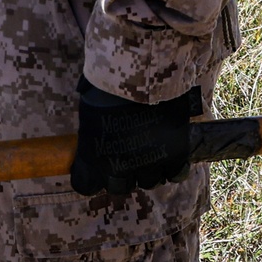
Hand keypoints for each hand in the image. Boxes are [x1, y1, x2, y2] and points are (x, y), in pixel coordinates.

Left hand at [70, 76, 201, 195]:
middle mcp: (122, 168)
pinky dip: (171, 167)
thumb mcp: (88, 113)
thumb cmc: (105, 88)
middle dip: (120, 174)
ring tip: (146, 152)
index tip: (90, 168)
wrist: (137, 74)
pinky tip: (167, 155)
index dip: (88, 177)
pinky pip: (175, 173)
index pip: (85, 185)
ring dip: (146, 169)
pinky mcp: (175, 154)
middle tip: (122, 157)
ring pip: (149, 181)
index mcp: (95, 159)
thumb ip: (91, 135)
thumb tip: (90, 141)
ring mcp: (150, 163)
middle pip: (120, 186)